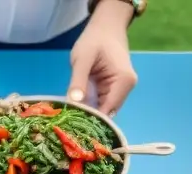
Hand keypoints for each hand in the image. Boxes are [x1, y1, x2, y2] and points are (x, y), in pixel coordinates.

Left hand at [67, 0, 137, 116]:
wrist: (105, 28)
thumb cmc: (95, 39)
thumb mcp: (82, 58)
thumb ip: (78, 80)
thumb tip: (74, 103)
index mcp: (123, 81)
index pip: (107, 110)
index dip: (90, 119)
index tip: (71, 126)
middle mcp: (125, 90)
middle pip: (106, 113)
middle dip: (88, 120)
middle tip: (66, 127)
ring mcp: (119, 91)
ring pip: (102, 111)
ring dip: (87, 116)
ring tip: (68, 121)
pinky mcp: (111, 91)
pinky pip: (99, 105)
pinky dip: (88, 109)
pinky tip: (75, 112)